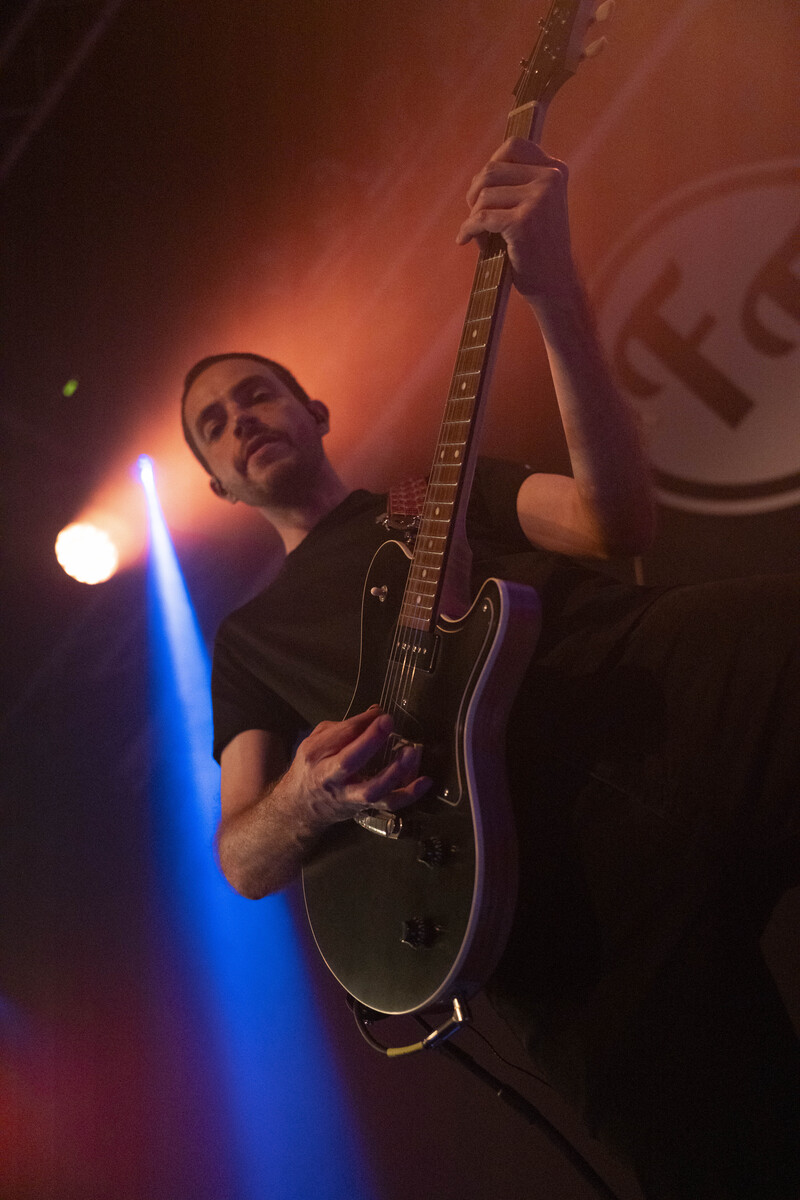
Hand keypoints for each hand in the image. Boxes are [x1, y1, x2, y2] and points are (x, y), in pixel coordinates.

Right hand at [284, 706, 430, 829]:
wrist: (300, 807)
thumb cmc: (311, 768)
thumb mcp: (316, 741)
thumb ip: (343, 727)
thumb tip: (375, 713)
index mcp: (316, 754)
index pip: (341, 734)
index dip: (364, 722)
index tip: (381, 713)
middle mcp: (330, 777)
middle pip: (350, 760)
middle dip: (370, 740)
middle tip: (388, 722)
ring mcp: (348, 796)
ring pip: (372, 790)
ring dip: (394, 772)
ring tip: (410, 752)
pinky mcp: (364, 808)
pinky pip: (388, 804)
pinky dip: (409, 794)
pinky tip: (425, 781)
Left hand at [456, 138, 578, 305]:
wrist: (554, 284)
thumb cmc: (537, 247)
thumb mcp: (534, 206)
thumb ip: (515, 185)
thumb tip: (478, 177)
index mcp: (555, 171)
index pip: (513, 146)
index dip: (490, 164)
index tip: (482, 189)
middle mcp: (550, 179)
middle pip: (492, 169)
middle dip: (474, 192)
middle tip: (473, 214)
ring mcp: (539, 199)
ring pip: (484, 194)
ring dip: (473, 215)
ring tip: (477, 232)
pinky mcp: (524, 222)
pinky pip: (481, 218)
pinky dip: (468, 229)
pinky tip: (464, 239)